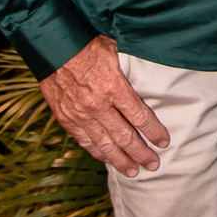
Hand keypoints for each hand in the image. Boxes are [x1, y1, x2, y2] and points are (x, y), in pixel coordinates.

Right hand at [40, 33, 170, 176]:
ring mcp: (80, 115)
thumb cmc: (88, 45)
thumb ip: (133, 68)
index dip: (153, 132)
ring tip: (134, 171)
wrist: (53, 46)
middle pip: (124, 137)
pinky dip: (98, 153)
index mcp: (114, 87)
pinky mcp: (66, 118)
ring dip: (121, 160)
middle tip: (154, 164)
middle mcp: (97, 105)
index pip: (139, 117)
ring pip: (104, 145)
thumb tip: (155, 73)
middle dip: (141, 153)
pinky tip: (108, 160)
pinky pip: (85, 141)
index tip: (164, 142)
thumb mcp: (117, 51)